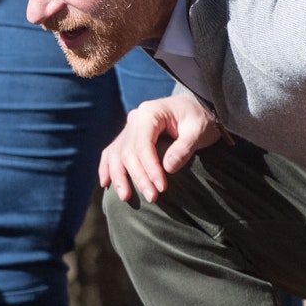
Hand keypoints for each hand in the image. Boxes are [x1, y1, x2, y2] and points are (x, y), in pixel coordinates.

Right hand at [99, 93, 219, 202]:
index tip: (162, 188)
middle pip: (129, 151)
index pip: (144, 144)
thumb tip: (168, 168)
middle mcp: (135, 118)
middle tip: (152, 197)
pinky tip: (105, 183)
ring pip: (116, 153)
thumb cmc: (200, 119)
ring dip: (119, 177)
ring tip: (125, 198)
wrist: (196, 108)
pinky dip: (107, 167)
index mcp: (151, 112)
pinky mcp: (129, 137)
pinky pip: (112, 152)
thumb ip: (184, 147)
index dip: (150, 168)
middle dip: (138, 177)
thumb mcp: (199, 130)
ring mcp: (130, 127)